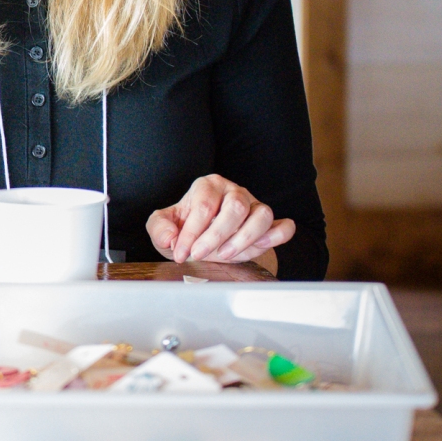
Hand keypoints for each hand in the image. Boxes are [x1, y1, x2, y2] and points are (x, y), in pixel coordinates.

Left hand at [146, 174, 294, 264]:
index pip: (203, 206)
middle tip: (199, 254)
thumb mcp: (163, 225)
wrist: (203, 240)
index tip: (180, 253)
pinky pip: (282, 227)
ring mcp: (254, 206)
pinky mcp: (269, 224)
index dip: (191, 233)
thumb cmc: (184, 229)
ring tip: (225, 255)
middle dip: (215, 236)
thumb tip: (170, 237)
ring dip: (244, 238)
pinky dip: (277, 236)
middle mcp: (233, 192)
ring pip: (262, 215)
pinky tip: (262, 245)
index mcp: (208, 186)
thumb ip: (159, 227)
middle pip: (235, 207)